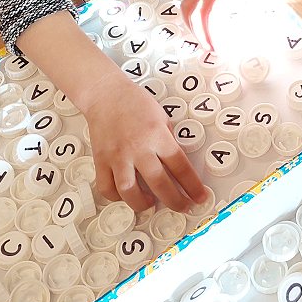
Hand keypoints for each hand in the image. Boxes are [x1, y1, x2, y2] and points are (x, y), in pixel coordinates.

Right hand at [80, 71, 210, 212]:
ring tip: (151, 204)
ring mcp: (118, 156)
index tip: (200, 197)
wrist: (106, 94)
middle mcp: (138, 148)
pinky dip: (116, 197)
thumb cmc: (134, 102)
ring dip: (142, 204)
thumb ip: (168, 141)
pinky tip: (126, 195)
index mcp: (157, 135)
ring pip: (130, 191)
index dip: (193, 186)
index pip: (180, 166)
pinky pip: (107, 188)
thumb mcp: (162, 117)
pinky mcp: (101, 160)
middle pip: (160, 183)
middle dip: (175, 201)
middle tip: (183, 207)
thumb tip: (176, 165)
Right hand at [181, 0, 301, 51]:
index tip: (221, 49)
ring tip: (206, 40)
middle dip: (201, 34)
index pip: (212, 16)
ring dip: (193, 25)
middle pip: (195, 11)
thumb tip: (241, 38)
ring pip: (188, 4)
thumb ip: (251, 17)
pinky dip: (193, 14)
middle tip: (214, 49)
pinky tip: (204, 24)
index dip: (214, 36)